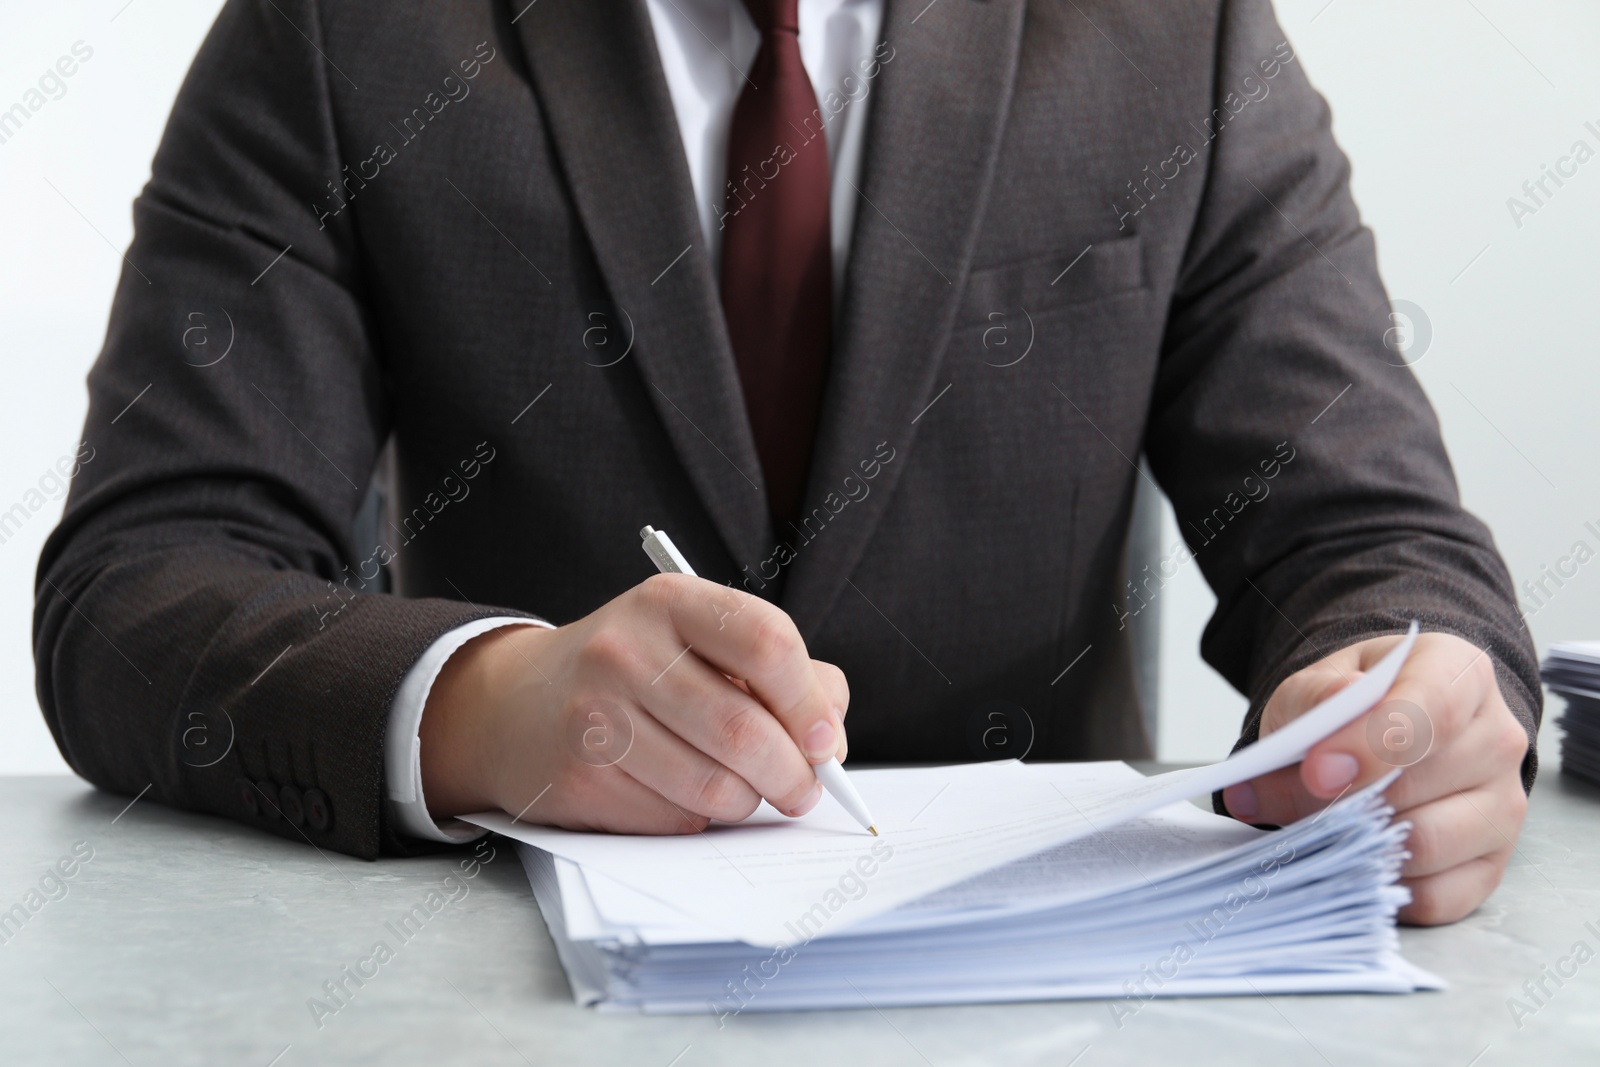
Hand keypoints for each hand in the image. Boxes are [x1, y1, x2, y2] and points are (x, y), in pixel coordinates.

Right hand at [418, 574, 848, 833]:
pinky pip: (675, 817)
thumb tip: (831, 735)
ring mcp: (597, 716)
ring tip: (745, 790)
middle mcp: (626, 652)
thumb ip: (777, 673)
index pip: (766, 642)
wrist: (515, 705)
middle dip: (794, 774)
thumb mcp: (696, 640)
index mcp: (668, 602)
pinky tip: (679, 791)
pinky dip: (698, 816)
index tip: (825, 739)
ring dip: (748, 802)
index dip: (809, 701)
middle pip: (745, 729)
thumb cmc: (633, 671)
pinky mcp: (581, 778)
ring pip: (715, 786)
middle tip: (803, 789)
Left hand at [1221, 632, 1529, 924]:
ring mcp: (1502, 807)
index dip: (1371, 745)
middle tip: (1265, 798)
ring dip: (1349, 845)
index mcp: (1460, 675)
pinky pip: (1435, 897)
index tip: (1315, 771)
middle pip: (1417, 786)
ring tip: (1297, 827)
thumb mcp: (1319, 682)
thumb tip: (1333, 707)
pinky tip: (1341, 860)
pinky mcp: (1490, 865)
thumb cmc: (1354, 703)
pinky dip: (1377, 887)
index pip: (1432, 712)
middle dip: (1330, 800)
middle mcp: (1497, 740)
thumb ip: (1317, 696)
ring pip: (1426, 845)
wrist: (1384, 730)